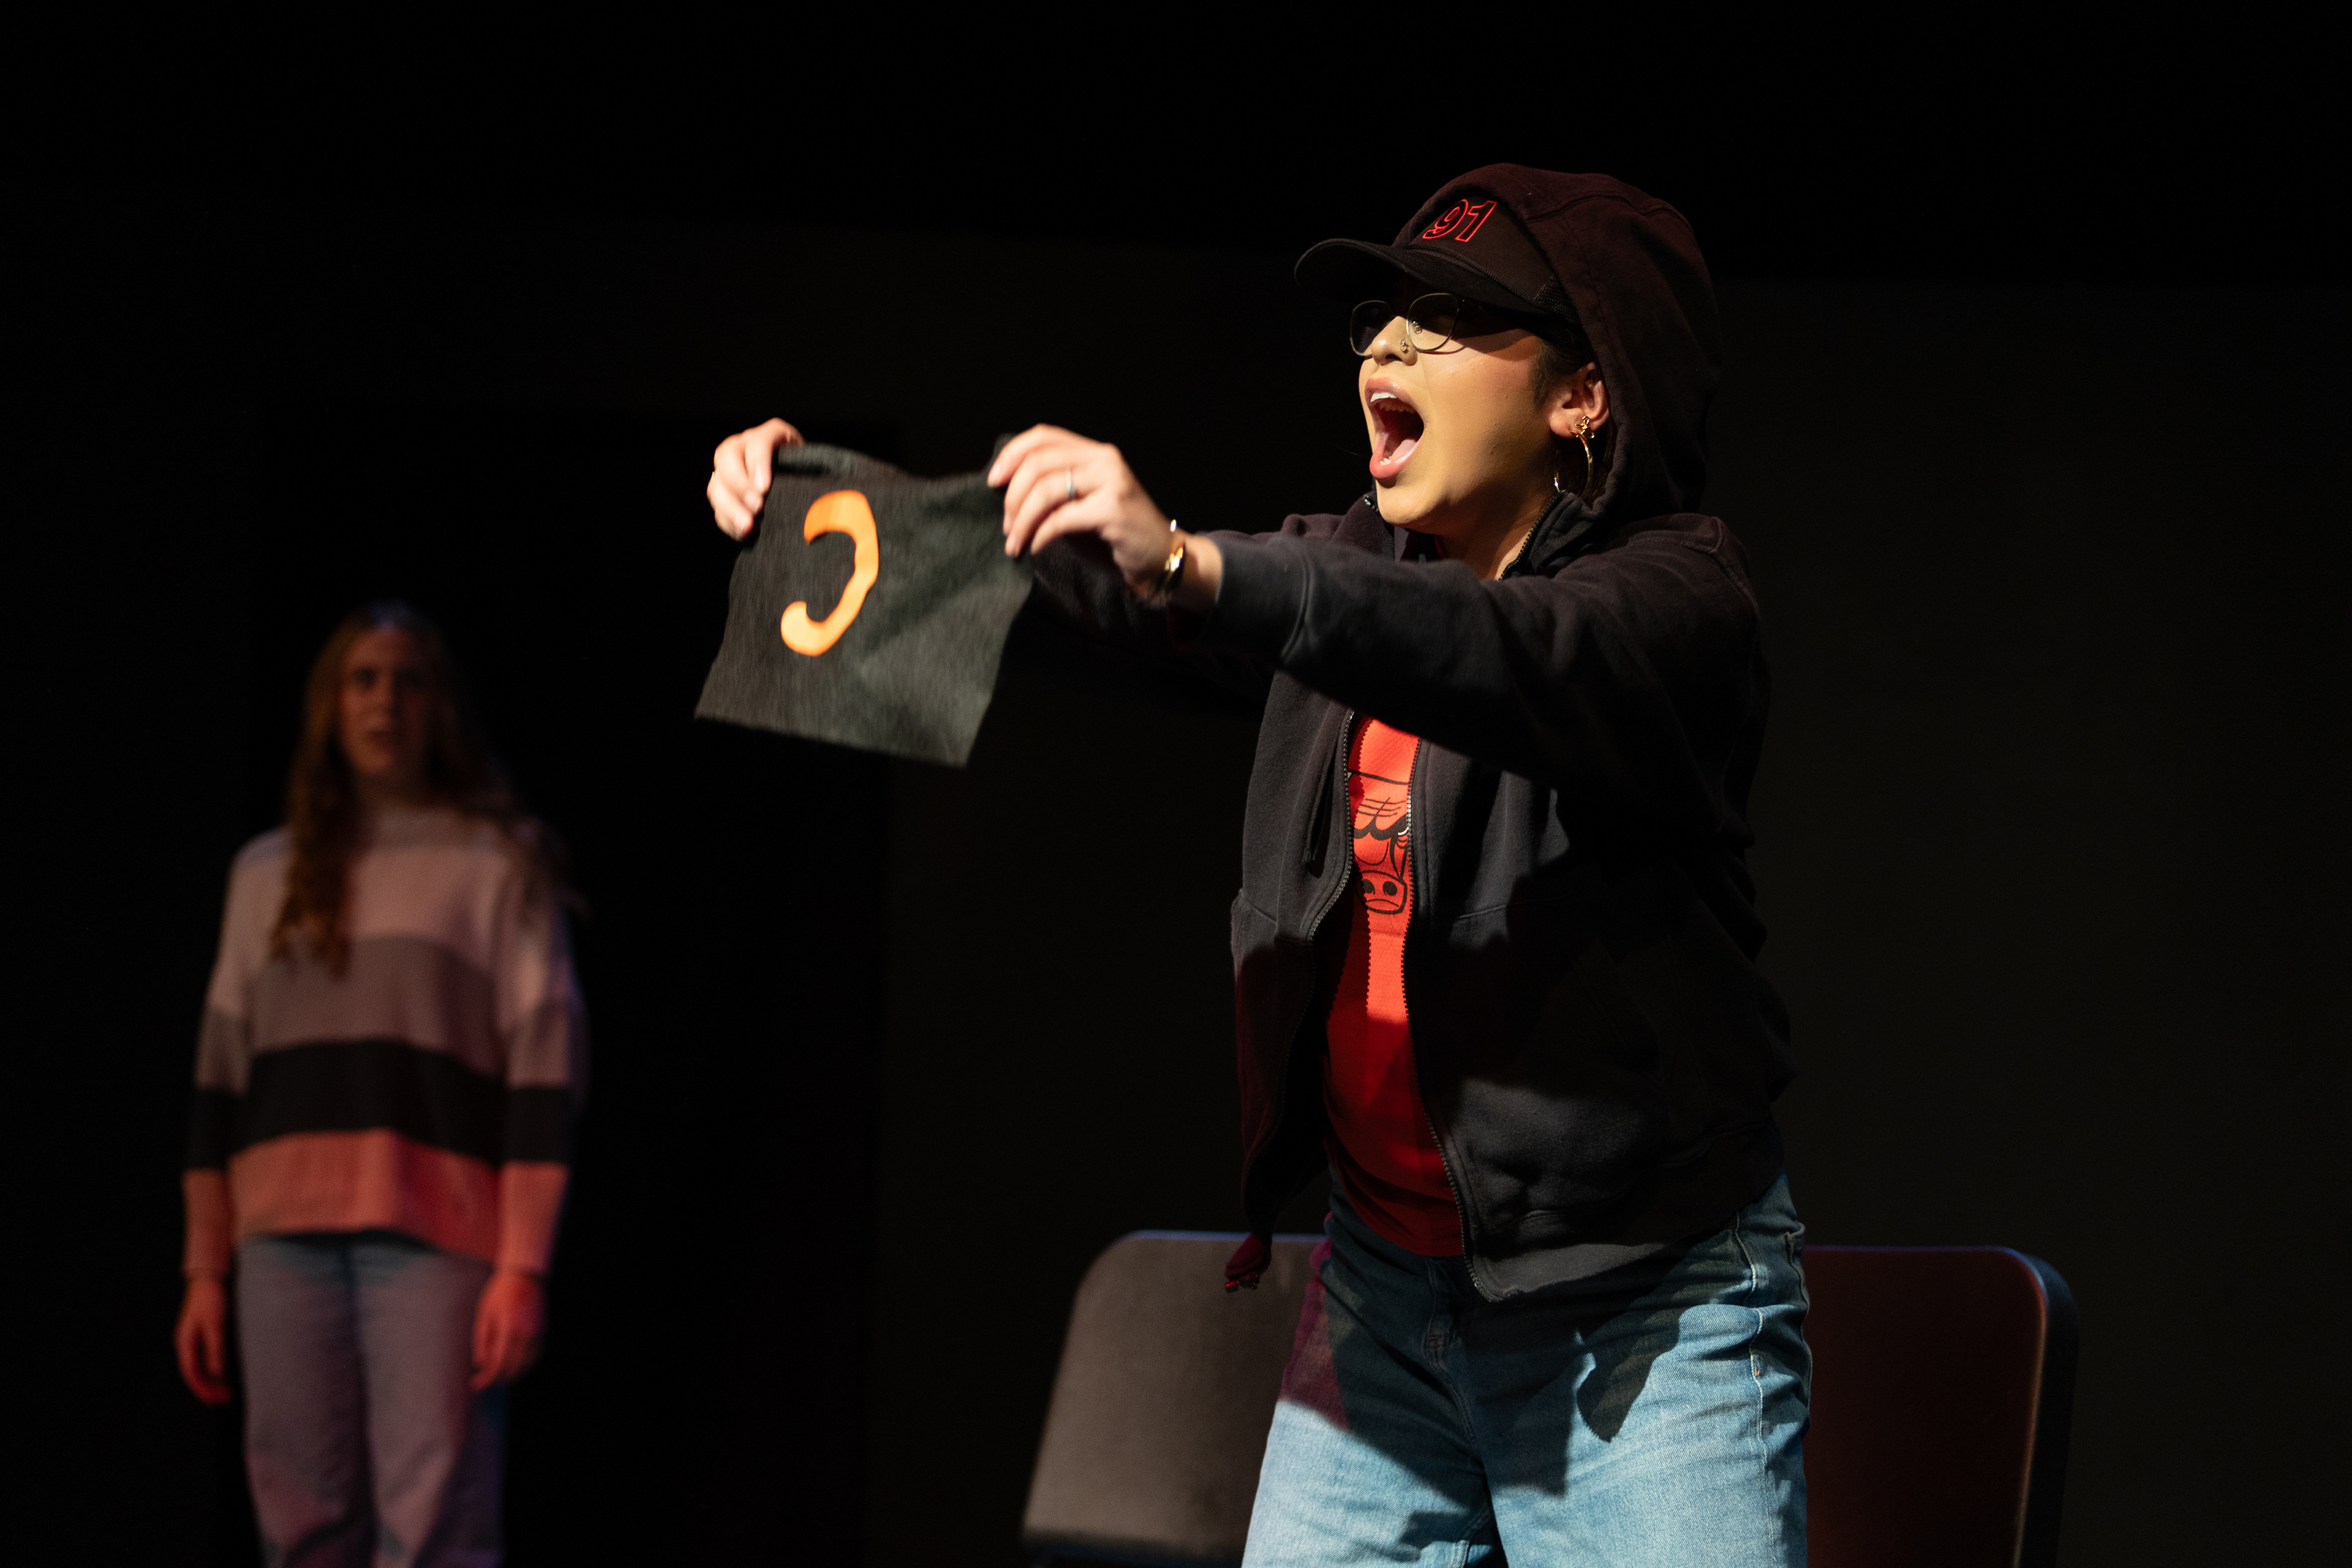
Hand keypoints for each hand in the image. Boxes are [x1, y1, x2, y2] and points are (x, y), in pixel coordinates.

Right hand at [175, 1276, 231, 1405]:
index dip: (203, 1389)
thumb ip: (215, 1350)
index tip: (217, 1400)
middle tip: (225, 1401)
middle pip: (194, 1374)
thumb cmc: (212, 1300)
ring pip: (198, 1369)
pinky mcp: (200, 1337)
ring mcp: (192, 1341)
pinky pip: (203, 1360)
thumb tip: (217, 1375)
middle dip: (208, 1389)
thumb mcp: (216, 1325)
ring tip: (225, 1393)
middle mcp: (185, 1345)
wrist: (209, 1280)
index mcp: (185, 1343)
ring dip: (210, 1382)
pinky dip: (212, 1371)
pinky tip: (222, 1377)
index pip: (192, 1373)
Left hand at [470, 1269, 545, 1389]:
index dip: (487, 1379)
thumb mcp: (484, 1315)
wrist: (525, 1274)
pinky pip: (535, 1357)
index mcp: (509, 1330)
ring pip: (527, 1366)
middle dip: (497, 1379)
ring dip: (511, 1375)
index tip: (476, 1384)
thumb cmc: (500, 1293)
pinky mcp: (543, 1332)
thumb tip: (480, 1364)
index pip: (499, 1365)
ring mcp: (538, 1334)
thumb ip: (482, 1341)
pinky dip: (524, 1366)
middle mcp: (527, 1335)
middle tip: (484, 1382)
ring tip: (497, 1376)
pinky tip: (513, 1366)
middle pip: (513, 1369)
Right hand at [707, 418, 804, 538]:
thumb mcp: (815, 466)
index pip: (759, 442)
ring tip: (748, 526)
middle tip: (758, 507)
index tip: (765, 489)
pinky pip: (717, 505)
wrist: (805, 489)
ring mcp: (731, 467)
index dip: (758, 464)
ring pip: (717, 482)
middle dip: (740, 484)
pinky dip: (727, 520)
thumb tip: (811, 492)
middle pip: (727, 456)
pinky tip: (743, 533)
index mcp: (771, 434)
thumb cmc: (813, 475)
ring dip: (730, 506)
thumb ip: (809, 472)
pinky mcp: (724, 490)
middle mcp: (745, 445)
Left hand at [988, 425, 1177, 579]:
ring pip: (1046, 490)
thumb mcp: (1080, 503)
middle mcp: (1104, 459)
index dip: (1011, 455)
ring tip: (1014, 543)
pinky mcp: (1113, 510)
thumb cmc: (1115, 535)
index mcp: (1095, 452)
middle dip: (1012, 497)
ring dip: (1021, 520)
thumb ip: (1054, 489)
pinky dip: (1040, 535)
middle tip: (1005, 525)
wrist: (1160, 558)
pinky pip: (1061, 519)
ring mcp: (1111, 482)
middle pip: (1038, 462)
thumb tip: (1007, 488)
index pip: (1043, 436)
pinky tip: (1035, 548)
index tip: (992, 482)